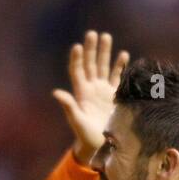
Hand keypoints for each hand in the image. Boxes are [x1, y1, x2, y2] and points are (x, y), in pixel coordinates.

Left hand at [52, 30, 128, 164]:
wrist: (101, 146)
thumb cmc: (85, 136)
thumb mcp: (77, 121)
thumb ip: (69, 106)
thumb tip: (56, 92)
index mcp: (81, 93)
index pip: (77, 71)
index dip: (77, 59)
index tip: (77, 46)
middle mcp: (91, 88)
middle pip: (90, 64)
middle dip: (91, 49)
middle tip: (93, 33)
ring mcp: (103, 90)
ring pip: (104, 66)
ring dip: (105, 52)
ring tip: (106, 36)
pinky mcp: (115, 95)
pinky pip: (117, 77)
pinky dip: (120, 66)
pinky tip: (123, 54)